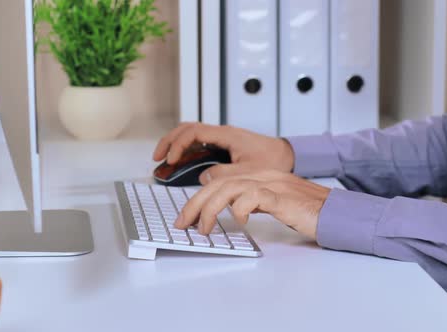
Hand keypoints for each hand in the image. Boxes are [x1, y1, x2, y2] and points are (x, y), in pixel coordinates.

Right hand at [153, 123, 294, 183]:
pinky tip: (181, 162)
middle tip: (158, 158)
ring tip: (165, 160)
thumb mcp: (248, 172)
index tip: (170, 160)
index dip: (177, 145)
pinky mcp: (224, 144)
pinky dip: (187, 150)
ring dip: (176, 144)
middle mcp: (222, 132)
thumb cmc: (274, 160)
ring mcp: (222, 137)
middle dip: (169, 141)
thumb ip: (223, 174)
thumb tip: (203, 178)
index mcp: (226, 134)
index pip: (193, 132)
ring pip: (192, 134)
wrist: (289, 155)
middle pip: (187, 129)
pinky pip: (200, 143)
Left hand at [174, 170, 330, 239]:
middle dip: (195, 204)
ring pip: (231, 188)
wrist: (336, 212)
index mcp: (259, 176)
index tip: (187, 217)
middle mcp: (263, 176)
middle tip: (183, 223)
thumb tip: (230, 209)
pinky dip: (241, 208)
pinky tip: (238, 221)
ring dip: (211, 208)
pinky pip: (255, 196)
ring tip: (204, 228)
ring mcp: (273, 184)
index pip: (220, 181)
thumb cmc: (308, 211)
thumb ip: (253, 201)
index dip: (199, 198)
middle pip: (219, 183)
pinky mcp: (283, 197)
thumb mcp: (274, 203)